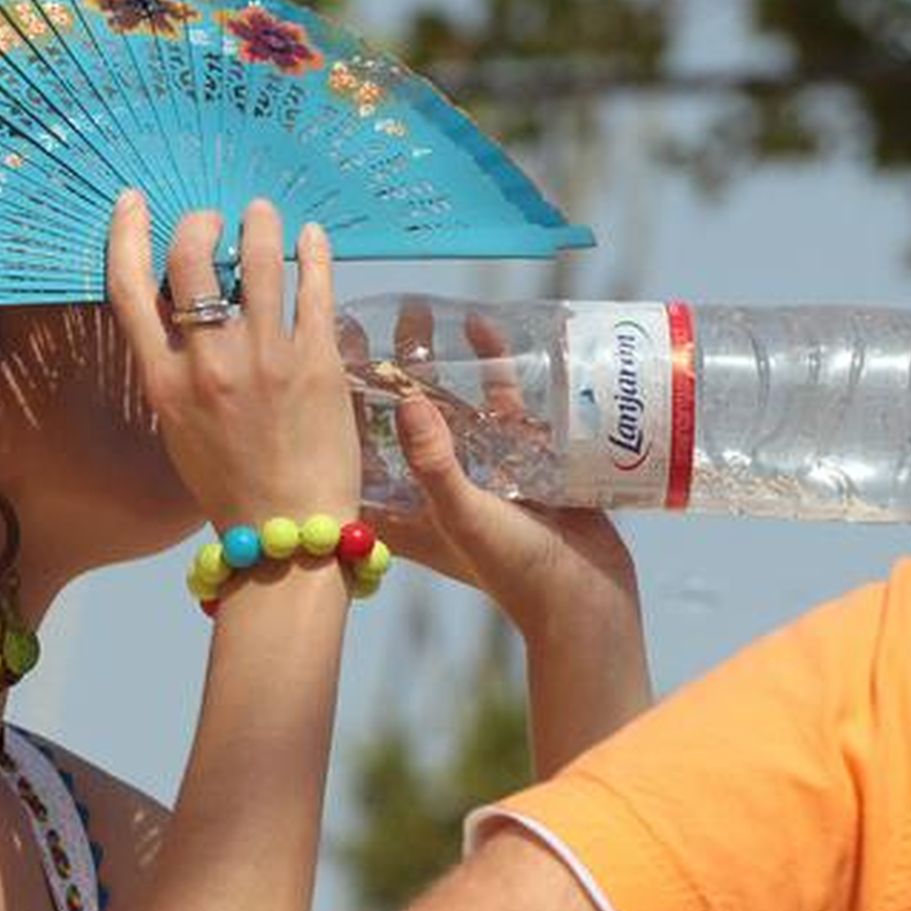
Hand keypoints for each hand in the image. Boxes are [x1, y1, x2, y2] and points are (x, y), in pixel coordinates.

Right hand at [106, 192, 359, 528]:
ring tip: (265, 214)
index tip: (132, 202)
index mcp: (164, 383)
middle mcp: (210, 363)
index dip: (126, 235)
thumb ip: (176, 369)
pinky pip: (315, 287)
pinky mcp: (318, 362)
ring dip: (261, 224)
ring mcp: (267, 359)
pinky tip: (313, 238)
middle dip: (200, 222)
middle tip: (217, 219)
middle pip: (190, 258)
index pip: (130, 289)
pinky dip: (314, 252)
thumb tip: (189, 308)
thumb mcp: (178, 427)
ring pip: (259, 259)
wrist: (288, 529)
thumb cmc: (230, 484)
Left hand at [360, 299, 639, 642]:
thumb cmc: (513, 570)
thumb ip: (433, 462)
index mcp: (402, 509)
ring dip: (433, 364)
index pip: (355, 448)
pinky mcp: (519, 461)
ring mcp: (476, 473)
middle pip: (395, 418)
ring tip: (422, 313)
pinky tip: (483, 331)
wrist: (585, 597)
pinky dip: (490, 371)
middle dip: (384, 369)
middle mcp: (431, 488)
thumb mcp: (461, 515)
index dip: (337, 403)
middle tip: (374, 319)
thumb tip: (406, 402)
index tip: (325, 353)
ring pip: (444, 406)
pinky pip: (498, 405)